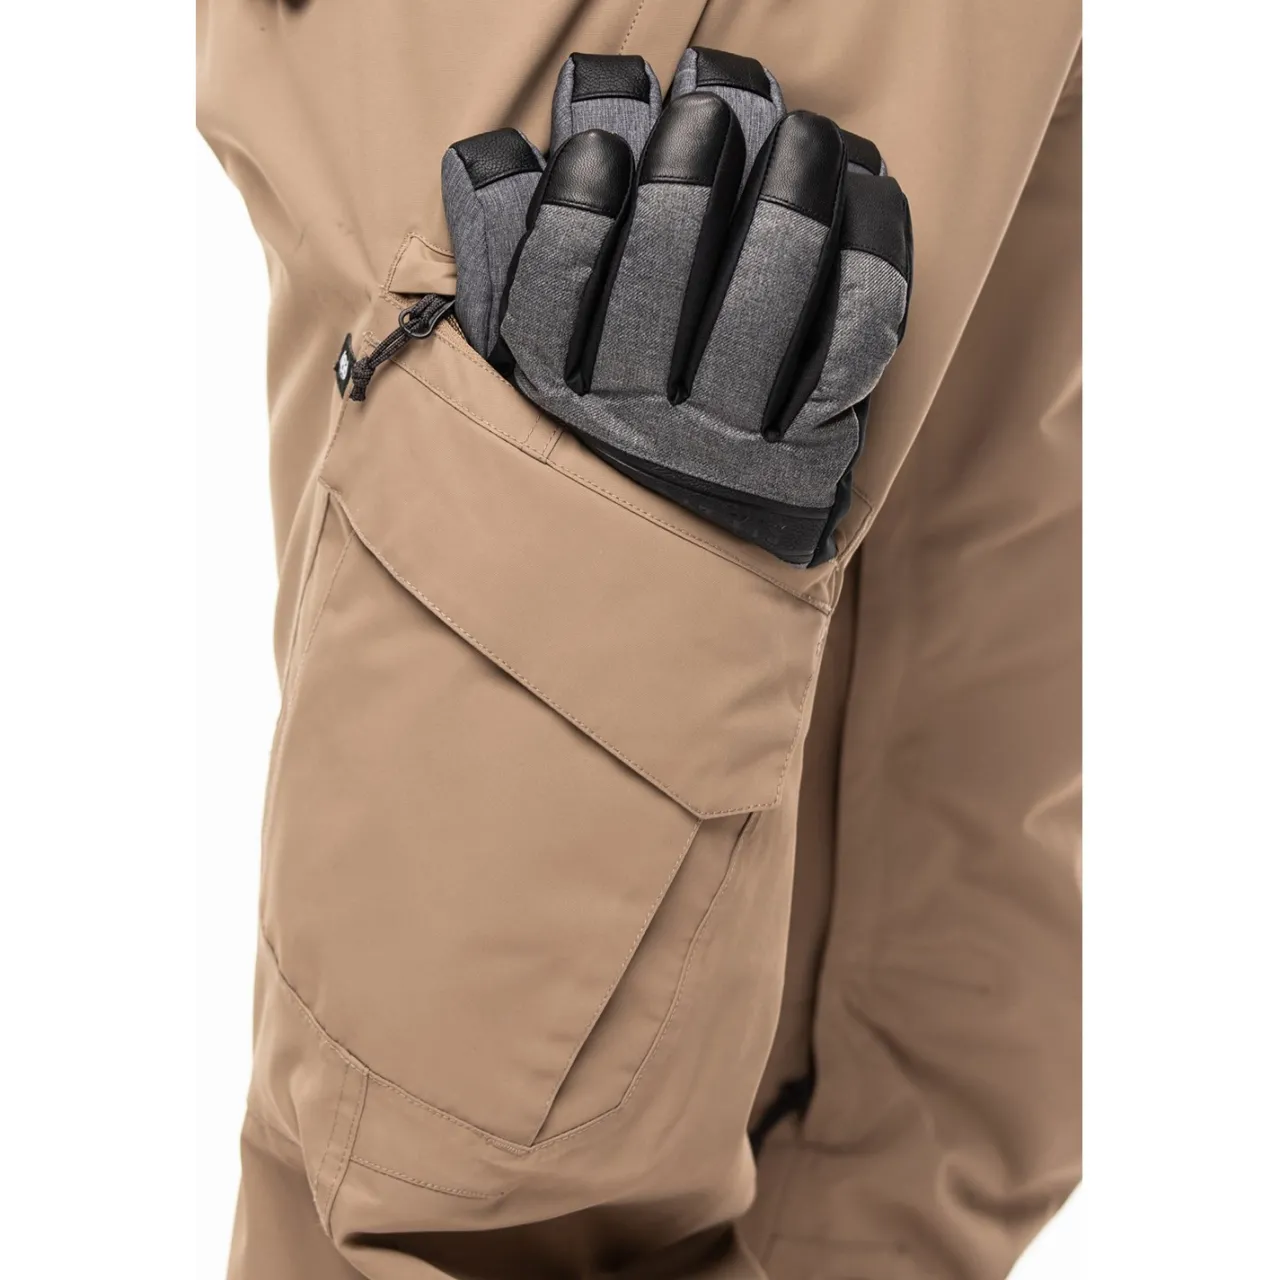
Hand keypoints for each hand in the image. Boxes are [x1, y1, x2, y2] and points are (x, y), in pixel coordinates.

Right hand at [442, 49, 910, 564]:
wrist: (688, 565)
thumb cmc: (603, 434)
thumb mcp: (528, 365)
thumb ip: (505, 263)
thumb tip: (493, 155)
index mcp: (558, 404)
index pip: (553, 300)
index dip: (575, 214)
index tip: (594, 148)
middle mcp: (639, 431)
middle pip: (661, 292)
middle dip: (688, 182)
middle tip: (712, 107)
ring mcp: (729, 448)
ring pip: (760, 311)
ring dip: (787, 204)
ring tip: (804, 131)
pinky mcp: (809, 452)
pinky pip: (852, 346)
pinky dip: (870, 260)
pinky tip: (869, 190)